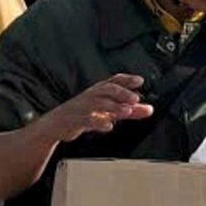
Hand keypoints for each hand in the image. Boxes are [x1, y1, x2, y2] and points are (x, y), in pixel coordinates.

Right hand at [37, 74, 154, 142]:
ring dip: (113, 106)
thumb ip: (130, 111)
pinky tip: (108, 126)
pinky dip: (98, 122)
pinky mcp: (75, 120)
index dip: (126, 80)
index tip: (140, 81)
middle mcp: (91, 96)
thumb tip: (149, 109)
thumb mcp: (108, 111)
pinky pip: (86, 119)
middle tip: (135, 98)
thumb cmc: (83, 115)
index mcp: (99, 92)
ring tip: (127, 111)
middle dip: (121, 92)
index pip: (114, 81)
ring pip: (98, 103)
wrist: (56, 125)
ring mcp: (82, 108)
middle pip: (106, 89)